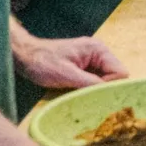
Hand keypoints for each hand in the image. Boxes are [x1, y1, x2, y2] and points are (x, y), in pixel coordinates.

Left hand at [12, 33, 127, 90]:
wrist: (25, 56)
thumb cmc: (43, 62)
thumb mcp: (67, 75)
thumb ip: (90, 83)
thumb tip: (109, 94)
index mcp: (98, 50)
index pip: (120, 72)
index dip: (110, 86)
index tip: (93, 93)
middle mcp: (99, 52)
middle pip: (115, 77)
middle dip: (103, 89)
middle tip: (84, 95)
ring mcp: (92, 59)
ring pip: (105, 81)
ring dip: (94, 90)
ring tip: (77, 92)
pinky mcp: (85, 67)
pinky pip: (96, 81)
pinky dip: (88, 88)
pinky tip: (75, 91)